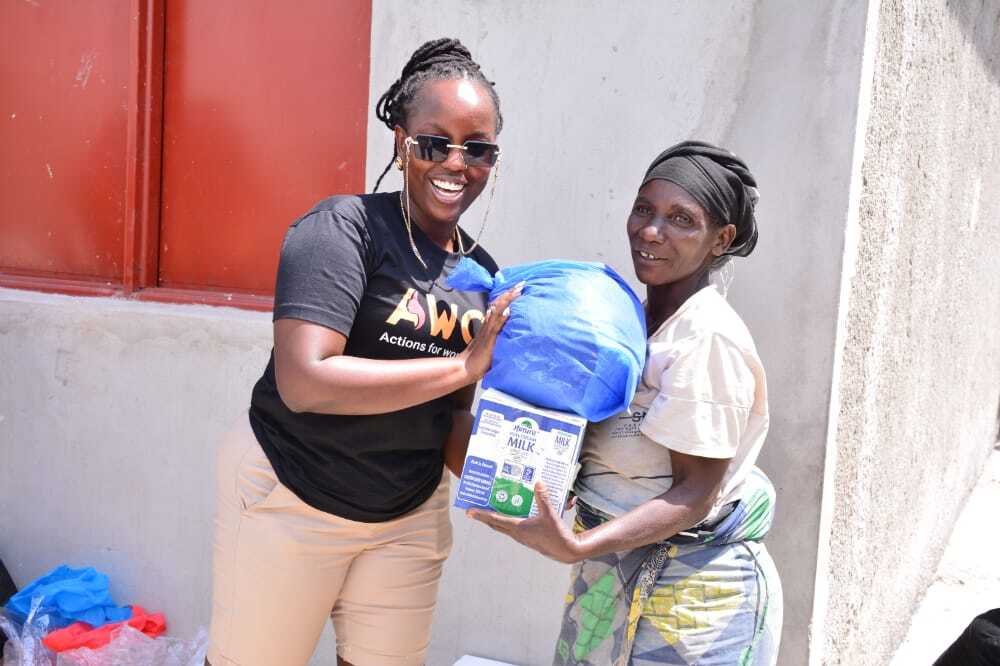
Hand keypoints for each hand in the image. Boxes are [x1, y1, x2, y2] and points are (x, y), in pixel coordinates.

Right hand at [460, 282, 523, 380]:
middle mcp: (488, 325)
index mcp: (489, 325)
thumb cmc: (480, 360)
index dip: (508, 296)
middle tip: (522, 283)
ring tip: (517, 291)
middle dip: (510, 293)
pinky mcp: (488, 340)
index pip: (499, 306)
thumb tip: (509, 331)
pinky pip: (495, 327)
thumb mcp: (492, 345)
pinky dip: (502, 318)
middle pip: (499, 304)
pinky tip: (508, 311)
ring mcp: (487, 332)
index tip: (518, 287)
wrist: (465, 368)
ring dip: (507, 300)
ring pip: (497, 311)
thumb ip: (498, 337)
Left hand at [467, 481, 583, 563]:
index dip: (481, 515)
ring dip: (496, 518)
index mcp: (518, 528)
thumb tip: (538, 482)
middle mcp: (517, 534)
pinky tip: (515, 513)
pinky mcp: (528, 538)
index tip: (469, 511)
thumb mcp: (550, 515)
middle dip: (484, 516)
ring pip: (504, 526)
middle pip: (495, 524)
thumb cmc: (557, 535)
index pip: (495, 520)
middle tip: (475, 507)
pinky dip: (509, 520)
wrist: (567, 551)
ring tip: (491, 507)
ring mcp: (522, 537)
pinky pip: (513, 528)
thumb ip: (543, 498)